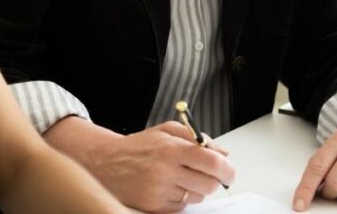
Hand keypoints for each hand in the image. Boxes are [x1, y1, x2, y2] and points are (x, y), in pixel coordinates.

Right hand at [88, 121, 235, 212]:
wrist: (107, 163)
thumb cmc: (139, 147)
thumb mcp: (166, 131)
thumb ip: (196, 138)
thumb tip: (222, 152)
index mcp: (171, 149)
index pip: (212, 162)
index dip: (227, 168)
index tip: (229, 171)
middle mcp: (165, 171)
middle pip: (209, 184)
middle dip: (213, 179)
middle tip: (207, 173)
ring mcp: (159, 192)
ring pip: (197, 196)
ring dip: (196, 188)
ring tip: (181, 177)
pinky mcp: (154, 207)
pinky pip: (182, 206)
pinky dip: (181, 197)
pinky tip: (169, 186)